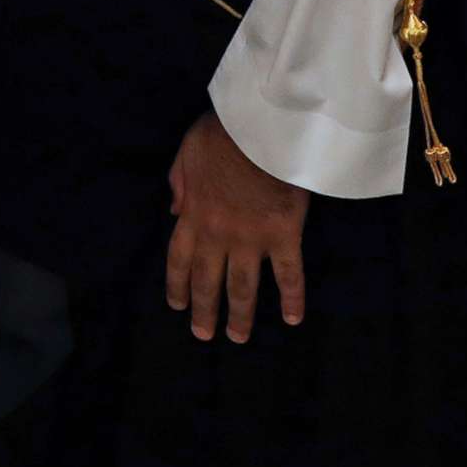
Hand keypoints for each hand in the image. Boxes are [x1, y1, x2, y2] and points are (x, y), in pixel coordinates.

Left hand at [164, 110, 307, 343]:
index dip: (177, 285)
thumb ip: (179, 182)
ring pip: (243, 287)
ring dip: (240, 315)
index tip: (177, 305)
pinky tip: (292, 319)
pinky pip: (289, 274)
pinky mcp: (283, 236)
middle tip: (203, 335)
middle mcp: (218, 235)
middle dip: (204, 311)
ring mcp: (251, 239)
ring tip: (238, 338)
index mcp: (194, 214)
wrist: (262, 129)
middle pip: (208, 281)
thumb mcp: (188, 150)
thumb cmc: (225, 133)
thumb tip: (174, 211)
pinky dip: (292, 298)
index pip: (179, 259)